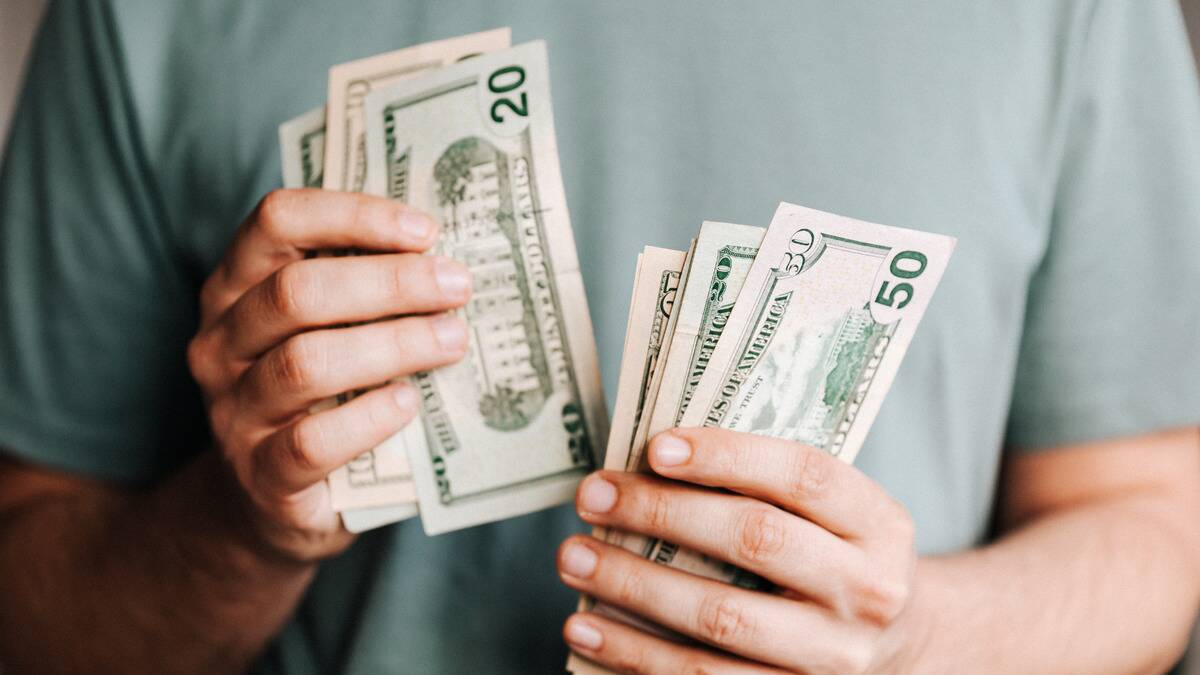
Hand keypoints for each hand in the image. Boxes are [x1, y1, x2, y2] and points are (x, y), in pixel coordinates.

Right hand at [187, 189, 470, 562]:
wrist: (273, 502)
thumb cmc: (320, 396)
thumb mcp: (330, 331)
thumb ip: (366, 291)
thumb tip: (450, 258)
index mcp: (236, 287)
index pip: (277, 221)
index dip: (353, 215)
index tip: (425, 231)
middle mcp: (221, 342)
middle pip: (296, 292)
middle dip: (389, 283)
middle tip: (457, 287)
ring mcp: (233, 411)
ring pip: (304, 364)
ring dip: (391, 345)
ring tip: (452, 341)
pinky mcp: (261, 476)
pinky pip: (310, 443)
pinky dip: (368, 419)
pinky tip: (409, 404)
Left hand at [557, 428, 916, 673]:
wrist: (897, 646)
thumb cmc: (836, 557)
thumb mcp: (835, 515)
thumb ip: (768, 485)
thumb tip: (649, 462)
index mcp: (880, 525)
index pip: (804, 475)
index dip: (728, 456)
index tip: (655, 447)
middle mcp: (867, 592)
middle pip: (756, 541)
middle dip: (662, 514)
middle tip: (593, 496)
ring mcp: (832, 658)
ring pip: (721, 620)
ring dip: (634, 586)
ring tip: (574, 558)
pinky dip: (635, 656)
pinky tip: (587, 627)